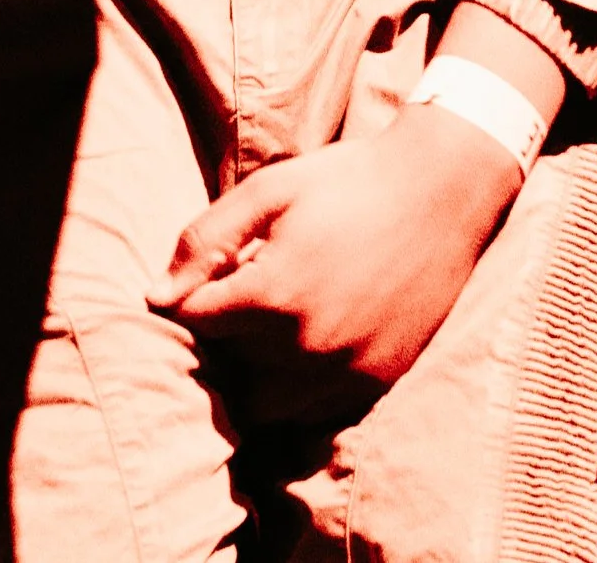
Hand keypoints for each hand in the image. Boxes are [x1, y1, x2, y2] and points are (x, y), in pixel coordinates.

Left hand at [153, 104, 517, 425]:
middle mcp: (306, 346)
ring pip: (267, 405)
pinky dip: (299, 389)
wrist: (441, 191)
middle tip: (243, 299)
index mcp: (273, 294)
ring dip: (257, 374)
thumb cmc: (347, 182)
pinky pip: (314, 413)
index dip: (195, 297)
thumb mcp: (270, 191)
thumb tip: (155, 297)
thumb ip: (205, 240)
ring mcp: (344, 372)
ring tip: (273, 326)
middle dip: (225, 337)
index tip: (213, 275)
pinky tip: (310, 342)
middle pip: (229, 369)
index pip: (197, 323)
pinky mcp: (375, 383)